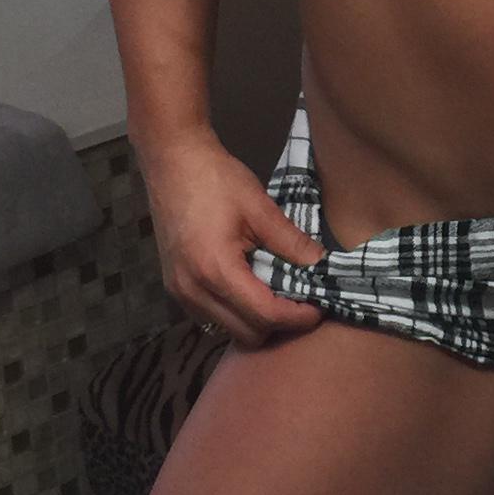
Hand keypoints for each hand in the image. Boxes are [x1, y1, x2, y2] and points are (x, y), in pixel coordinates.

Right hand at [140, 131, 326, 345]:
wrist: (172, 160)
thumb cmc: (215, 179)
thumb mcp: (260, 208)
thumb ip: (292, 242)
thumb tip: (322, 266)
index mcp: (216, 270)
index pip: (265, 315)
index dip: (298, 317)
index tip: (319, 308)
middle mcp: (193, 290)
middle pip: (247, 333)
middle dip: (279, 324)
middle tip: (300, 300)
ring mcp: (180, 291)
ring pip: (228, 330)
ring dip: (256, 320)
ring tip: (275, 292)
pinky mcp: (175, 286)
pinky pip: (211, 316)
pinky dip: (235, 311)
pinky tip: (249, 286)